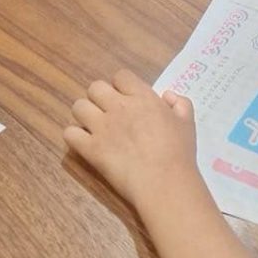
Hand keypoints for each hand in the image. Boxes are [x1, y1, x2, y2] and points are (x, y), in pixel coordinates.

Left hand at [64, 69, 198, 210]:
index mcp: (142, 97)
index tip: (126, 99)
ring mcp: (102, 127)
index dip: (121, 86)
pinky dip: (75, 137)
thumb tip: (168, 95)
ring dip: (84, 114)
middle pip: (95, 87)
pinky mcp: (91, 148)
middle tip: (108, 113)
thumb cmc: (178, 152)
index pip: (121, 76)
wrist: (164, 181)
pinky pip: (70, 133)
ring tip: (93, 127)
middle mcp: (118, 107)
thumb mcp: (187, 122)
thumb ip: (180, 103)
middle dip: (99, 97)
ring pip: (78, 107)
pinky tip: (84, 144)